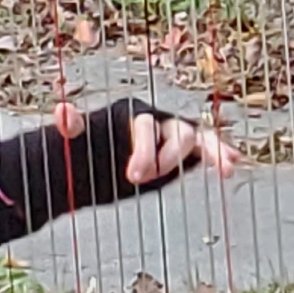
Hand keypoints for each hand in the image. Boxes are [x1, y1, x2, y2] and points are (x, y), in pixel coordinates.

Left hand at [60, 97, 236, 191]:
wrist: (94, 168)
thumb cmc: (86, 151)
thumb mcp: (76, 142)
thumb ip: (72, 126)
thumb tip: (63, 110)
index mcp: (131, 115)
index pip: (146, 127)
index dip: (145, 150)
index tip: (136, 177)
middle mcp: (155, 121)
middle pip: (175, 133)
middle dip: (164, 159)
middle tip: (141, 182)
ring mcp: (170, 135)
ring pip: (193, 138)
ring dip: (206, 154)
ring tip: (223, 169)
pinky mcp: (181, 152)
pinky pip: (206, 148)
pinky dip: (219, 154)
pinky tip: (231, 166)